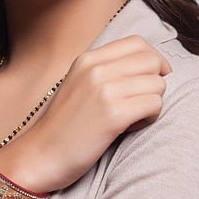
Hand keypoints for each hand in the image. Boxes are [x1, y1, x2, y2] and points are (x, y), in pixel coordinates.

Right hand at [0, 35, 171, 192]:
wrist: (41, 156)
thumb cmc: (65, 126)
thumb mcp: (79, 85)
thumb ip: (106, 70)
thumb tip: (151, 65)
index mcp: (88, 59)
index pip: (138, 43)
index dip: (153, 59)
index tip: (152, 78)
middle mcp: (96, 69)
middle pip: (152, 61)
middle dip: (155, 82)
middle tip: (140, 103)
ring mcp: (104, 90)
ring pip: (157, 84)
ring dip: (152, 103)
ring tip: (132, 118)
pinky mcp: (113, 114)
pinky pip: (154, 104)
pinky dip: (149, 118)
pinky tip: (130, 128)